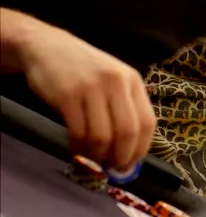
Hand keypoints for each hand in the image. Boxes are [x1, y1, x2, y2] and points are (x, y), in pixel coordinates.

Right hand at [20, 19, 155, 168]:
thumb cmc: (83, 70)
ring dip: (97, 156)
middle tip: (111, 169)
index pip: (147, 123)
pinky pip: (78, 133)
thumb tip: (130, 152)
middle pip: (127, 132)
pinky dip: (78, 148)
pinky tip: (76, 148)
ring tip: (92, 159)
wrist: (47, 47)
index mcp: (132, 80)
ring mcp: (91, 87)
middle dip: (120, 158)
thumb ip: (123, 108)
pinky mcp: (67, 95)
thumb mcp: (112, 79)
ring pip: (102, 137)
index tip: (131, 165)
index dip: (140, 150)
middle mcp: (115, 82)